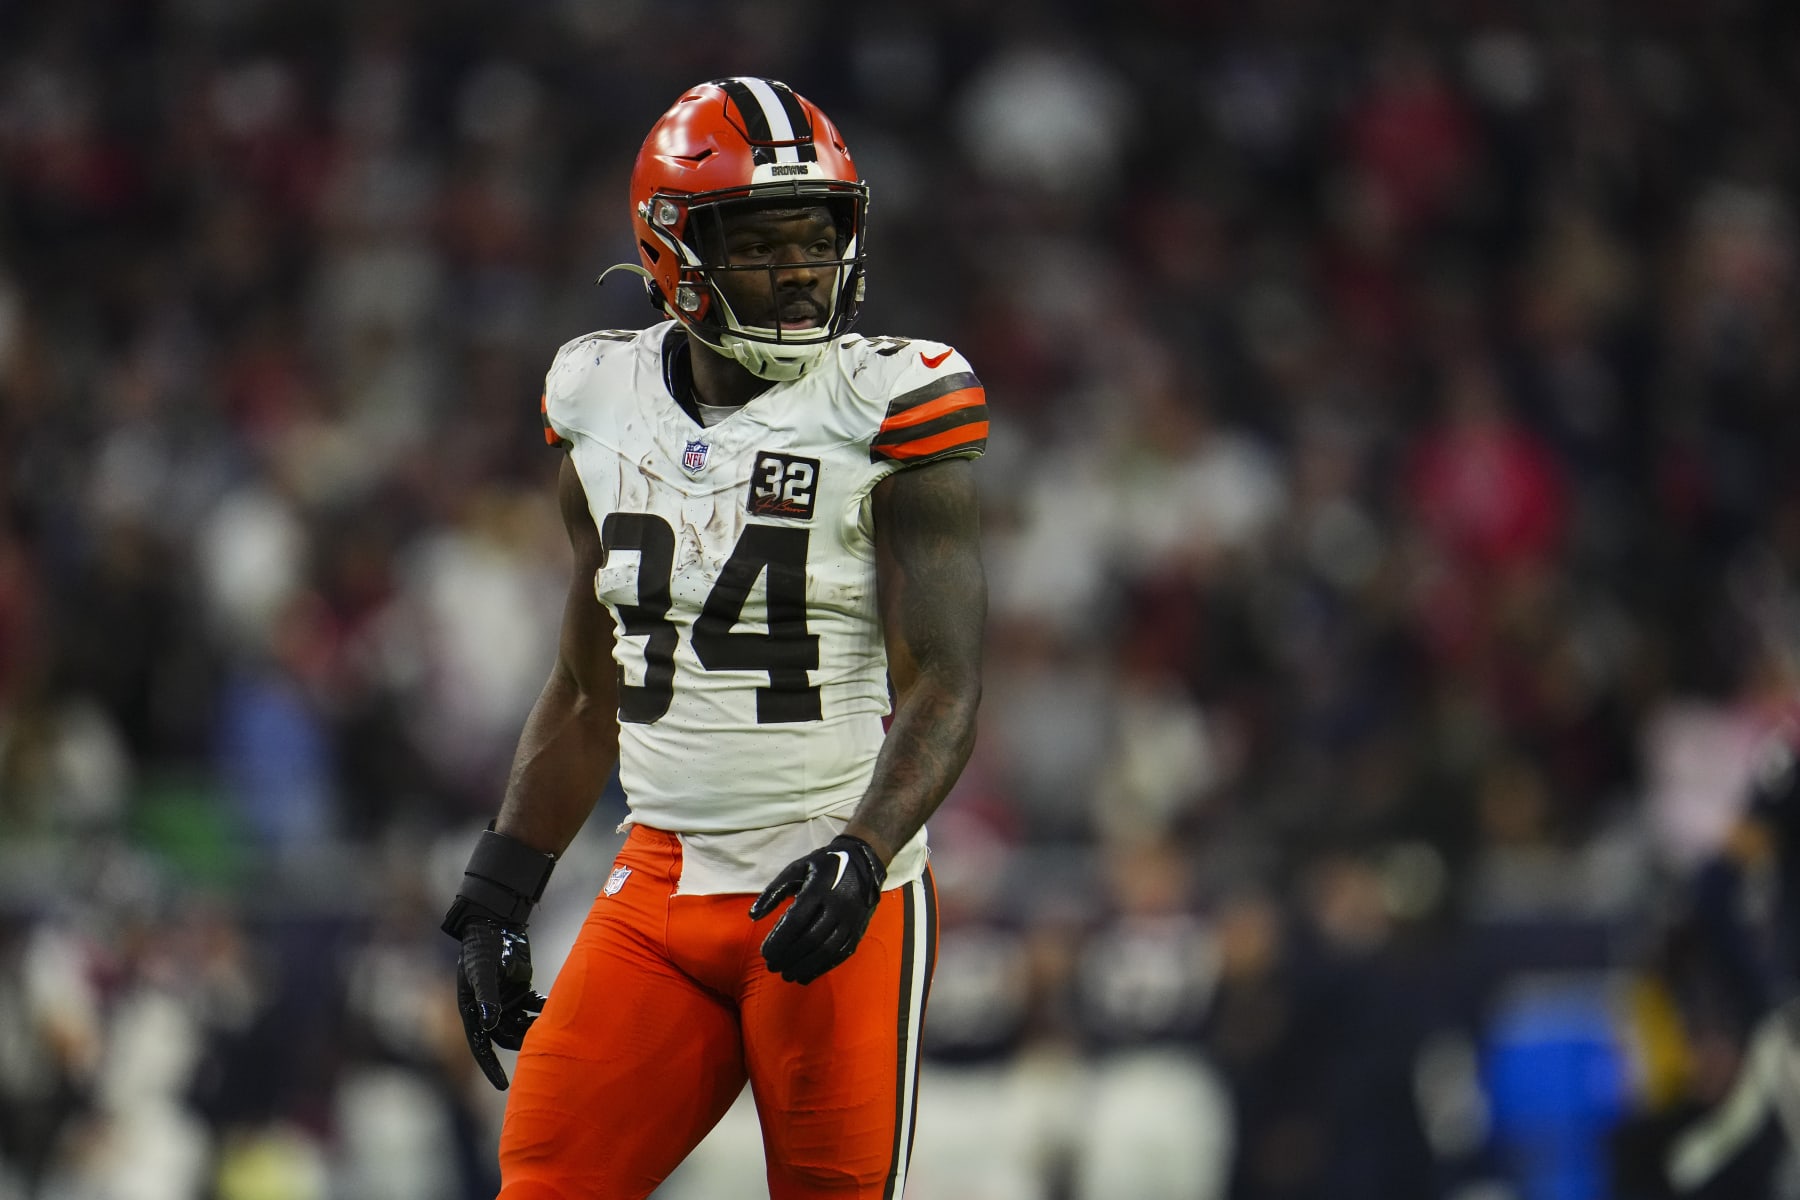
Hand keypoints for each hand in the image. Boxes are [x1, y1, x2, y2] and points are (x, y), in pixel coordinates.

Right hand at [453, 918, 546, 1089]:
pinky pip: (533, 1007)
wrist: (496, 924)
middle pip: (505, 1036)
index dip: (490, 1067)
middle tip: (540, 1050)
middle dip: (521, 1043)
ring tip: (549, 1028)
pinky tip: (553, 1005)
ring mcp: (506, 1000)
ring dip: (534, 1027)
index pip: (481, 1045)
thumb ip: (487, 997)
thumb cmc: (483, 949)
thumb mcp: (482, 973)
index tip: (503, 1086)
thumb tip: (490, 1025)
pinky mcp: (520, 990)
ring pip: (521, 1024)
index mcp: (473, 1010)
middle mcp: (489, 1009)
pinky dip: (542, 1008)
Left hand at [749, 835, 886, 983]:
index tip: (764, 953)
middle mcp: (838, 906)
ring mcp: (851, 920)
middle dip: (789, 956)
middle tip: (772, 966)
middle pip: (811, 939)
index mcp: (819, 889)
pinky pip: (841, 954)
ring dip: (804, 966)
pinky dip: (822, 968)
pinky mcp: (859, 930)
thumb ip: (773, 891)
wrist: (864, 861)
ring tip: (787, 975)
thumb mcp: (796, 869)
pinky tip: (806, 975)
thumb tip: (753, 916)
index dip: (779, 940)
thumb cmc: (823, 865)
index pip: (796, 921)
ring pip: (827, 950)